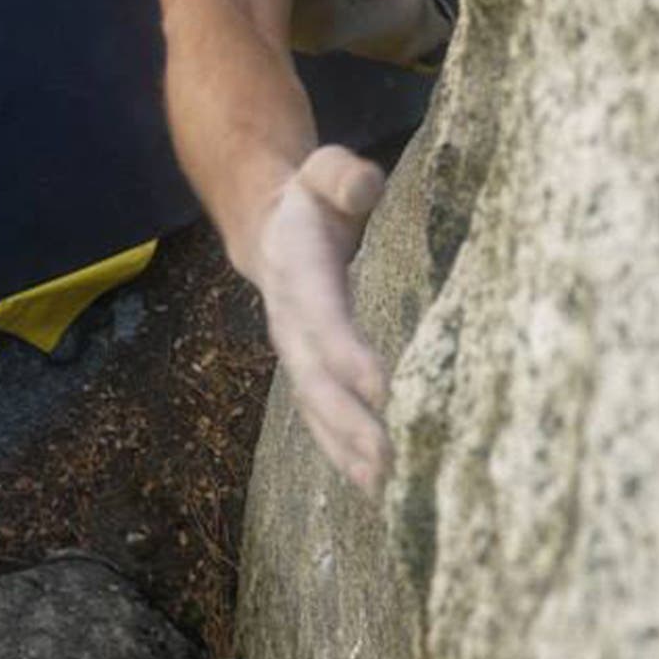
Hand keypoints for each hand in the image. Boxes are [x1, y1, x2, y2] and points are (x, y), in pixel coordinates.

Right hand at [251, 145, 392, 496]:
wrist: (269, 226)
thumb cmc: (312, 198)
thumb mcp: (324, 169)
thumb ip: (343, 176)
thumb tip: (364, 188)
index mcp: (296, 269)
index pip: (322, 315)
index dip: (346, 351)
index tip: (381, 386)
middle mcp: (290, 319)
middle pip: (315, 377)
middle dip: (348, 421)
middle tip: (389, 458)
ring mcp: (296, 351)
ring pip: (316, 407)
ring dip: (347, 449)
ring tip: (385, 489)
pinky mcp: (309, 371)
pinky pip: (320, 416)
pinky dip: (343, 453)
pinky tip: (375, 487)